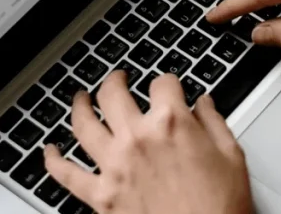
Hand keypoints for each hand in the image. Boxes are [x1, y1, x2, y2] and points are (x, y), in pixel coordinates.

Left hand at [44, 72, 252, 213]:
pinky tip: (49, 151)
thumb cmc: (220, 208)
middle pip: (113, 94)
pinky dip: (53, 161)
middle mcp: (138, 139)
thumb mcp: (231, 157)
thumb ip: (214, 123)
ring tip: (80, 98)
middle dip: (115, 80)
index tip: (169, 88)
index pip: (162, 83)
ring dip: (80, 106)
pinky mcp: (102, 196)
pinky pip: (66, 174)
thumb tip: (205, 104)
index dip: (167, 82)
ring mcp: (115, 167)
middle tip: (117, 79)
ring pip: (83, 125)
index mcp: (171, 124)